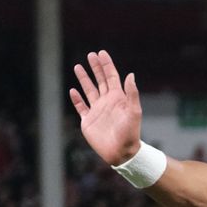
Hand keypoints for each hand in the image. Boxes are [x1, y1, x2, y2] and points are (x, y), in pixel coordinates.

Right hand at [69, 50, 142, 165]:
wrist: (121, 153)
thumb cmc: (130, 133)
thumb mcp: (134, 112)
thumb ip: (132, 94)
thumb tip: (130, 75)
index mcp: (118, 98)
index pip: (111, 77)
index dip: (107, 65)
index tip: (101, 52)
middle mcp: (107, 102)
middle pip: (100, 80)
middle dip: (95, 67)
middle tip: (90, 55)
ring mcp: (97, 111)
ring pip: (89, 90)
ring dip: (84, 79)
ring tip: (78, 67)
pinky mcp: (88, 121)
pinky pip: (81, 107)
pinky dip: (76, 99)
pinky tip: (73, 90)